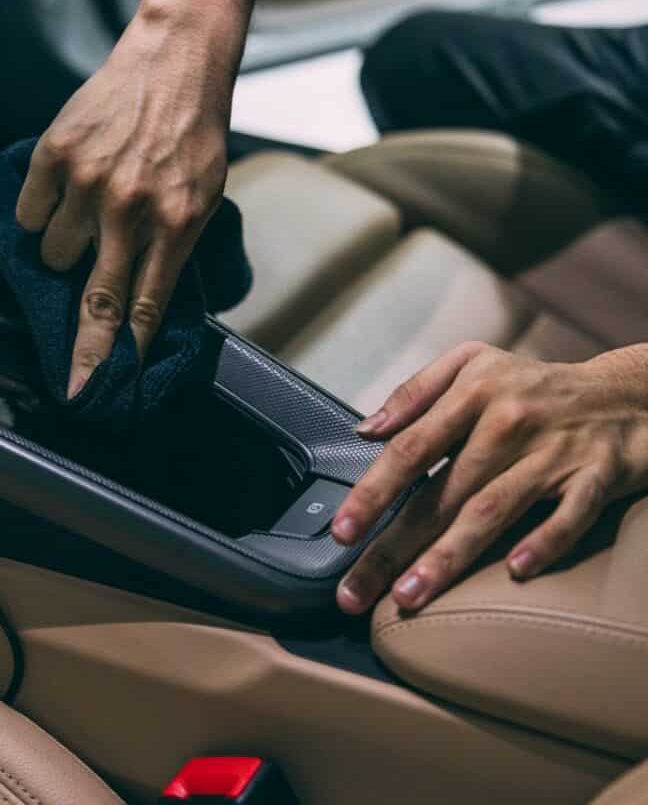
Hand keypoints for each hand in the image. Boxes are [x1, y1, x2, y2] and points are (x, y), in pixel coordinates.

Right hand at [16, 1, 233, 398]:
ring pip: (53, 253)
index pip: (145, 305)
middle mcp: (132, 207)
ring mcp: (90, 181)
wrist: (177, 57)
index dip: (123, 352)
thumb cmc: (195, 130)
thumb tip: (144, 302)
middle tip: (73, 383)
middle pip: (96, 298)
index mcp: (178, 221)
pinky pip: (29, 214)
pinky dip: (41, 214)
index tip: (106, 386)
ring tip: (85, 219)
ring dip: (66, 250)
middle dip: (84, 349)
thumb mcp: (207, 194)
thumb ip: (175, 247)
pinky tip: (63, 195)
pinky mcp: (57, 154)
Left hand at [332, 341, 647, 614]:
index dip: (372, 492)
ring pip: (492, 510)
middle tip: (355, 592)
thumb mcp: (470, 364)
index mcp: (470, 394)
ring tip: (409, 596)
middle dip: (393, 546)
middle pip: (441, 493)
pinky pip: (569, 515)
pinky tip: (514, 572)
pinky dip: (544, 541)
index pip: (410, 448)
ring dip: (448, 557)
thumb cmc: (531, 385)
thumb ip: (414, 393)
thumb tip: (366, 430)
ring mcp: (552, 453)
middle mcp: (506, 423)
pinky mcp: (596, 478)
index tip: (342, 532)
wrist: (627, 393)